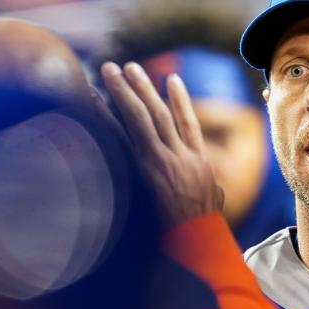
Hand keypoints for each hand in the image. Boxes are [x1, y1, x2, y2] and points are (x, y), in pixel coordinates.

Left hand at [98, 61, 223, 228]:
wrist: (197, 242)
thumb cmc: (206, 230)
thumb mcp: (215, 203)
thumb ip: (212, 189)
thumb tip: (215, 188)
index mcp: (199, 162)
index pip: (189, 124)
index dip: (180, 100)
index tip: (171, 79)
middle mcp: (180, 156)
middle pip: (161, 113)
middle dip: (145, 88)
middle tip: (131, 66)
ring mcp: (160, 161)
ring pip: (141, 118)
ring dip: (125, 91)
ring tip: (111, 69)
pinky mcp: (142, 171)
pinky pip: (119, 138)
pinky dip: (105, 117)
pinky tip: (93, 100)